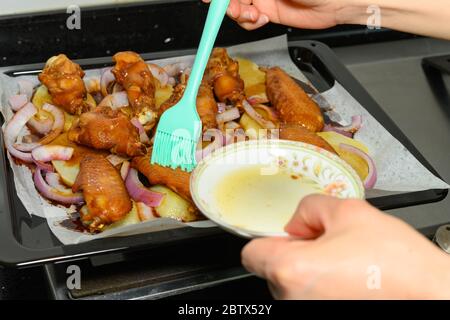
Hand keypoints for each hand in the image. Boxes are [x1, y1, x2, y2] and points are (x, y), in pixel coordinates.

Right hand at [202, 0, 347, 29]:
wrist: (339, 1)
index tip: (209, 0)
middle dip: (227, 3)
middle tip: (232, 8)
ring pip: (238, 7)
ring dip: (239, 14)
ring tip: (253, 16)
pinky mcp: (269, 12)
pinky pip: (249, 20)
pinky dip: (250, 23)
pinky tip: (261, 20)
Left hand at [242, 195, 449, 298]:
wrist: (431, 295)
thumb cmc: (396, 264)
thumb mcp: (349, 211)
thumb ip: (309, 208)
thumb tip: (296, 221)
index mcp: (292, 270)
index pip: (251, 253)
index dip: (268, 238)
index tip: (285, 235)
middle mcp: (293, 299)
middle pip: (272, 268)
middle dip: (294, 252)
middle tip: (327, 244)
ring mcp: (306, 312)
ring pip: (291, 285)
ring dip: (308, 271)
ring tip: (344, 264)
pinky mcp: (319, 318)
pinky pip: (307, 297)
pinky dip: (320, 288)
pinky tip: (347, 280)